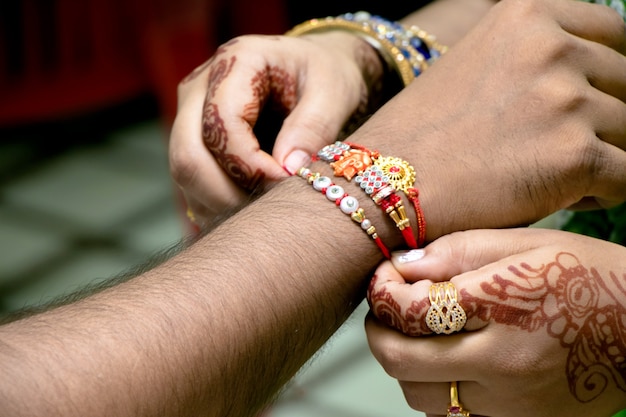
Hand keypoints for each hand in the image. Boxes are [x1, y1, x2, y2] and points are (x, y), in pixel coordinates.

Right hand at [169, 32, 382, 223]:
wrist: (314, 70)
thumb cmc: (325, 75)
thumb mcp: (334, 92)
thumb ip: (314, 126)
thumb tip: (288, 168)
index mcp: (234, 62)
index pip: (221, 124)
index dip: (251, 165)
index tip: (287, 183)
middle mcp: (199, 87)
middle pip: (188, 155)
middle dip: (228, 194)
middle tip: (270, 213)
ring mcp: (190, 116)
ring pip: (186, 175)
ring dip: (223, 204)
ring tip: (268, 211)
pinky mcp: (194, 142)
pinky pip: (192, 185)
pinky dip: (219, 205)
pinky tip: (253, 210)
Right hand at [345, 0, 625, 239]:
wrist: (383, 184)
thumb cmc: (422, 135)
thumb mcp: (477, 64)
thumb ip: (535, 57)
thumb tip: (591, 78)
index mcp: (528, 14)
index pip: (615, 33)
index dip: (610, 73)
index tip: (597, 100)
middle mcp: (551, 46)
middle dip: (607, 118)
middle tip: (564, 148)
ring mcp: (565, 99)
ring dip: (605, 156)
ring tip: (556, 176)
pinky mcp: (574, 154)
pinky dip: (605, 192)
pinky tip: (567, 197)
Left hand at [365, 228, 625, 416]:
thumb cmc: (591, 278)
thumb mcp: (528, 244)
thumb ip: (459, 251)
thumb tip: (403, 264)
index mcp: (502, 308)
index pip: (410, 311)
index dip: (381, 293)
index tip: (384, 281)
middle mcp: (503, 366)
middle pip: (402, 362)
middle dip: (378, 334)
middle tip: (383, 313)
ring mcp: (513, 406)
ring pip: (420, 397)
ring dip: (405, 365)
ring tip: (418, 337)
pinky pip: (453, 416)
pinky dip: (438, 389)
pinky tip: (451, 362)